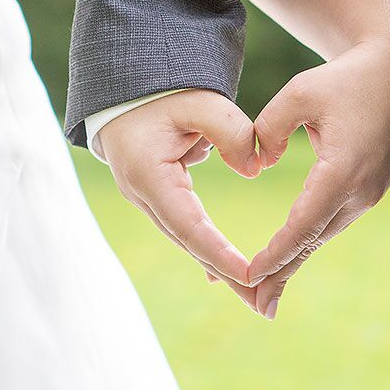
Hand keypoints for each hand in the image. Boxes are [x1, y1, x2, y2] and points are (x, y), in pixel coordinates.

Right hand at [98, 89, 262, 311]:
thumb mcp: (201, 101)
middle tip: (261, 304)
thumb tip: (253, 169)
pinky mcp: (156, 195)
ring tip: (254, 294)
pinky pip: (185, 229)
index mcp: (149, 176)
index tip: (248, 275)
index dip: (218, 253)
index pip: (189, 225)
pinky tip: (224, 275)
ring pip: (187, 240)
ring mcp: (146, 198)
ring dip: (219, 267)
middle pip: (189, 243)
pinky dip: (207, 249)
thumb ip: (232, 131)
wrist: (128, 84)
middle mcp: (144, 195)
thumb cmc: (163, 91)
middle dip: (225, 274)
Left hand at [248, 32, 389, 319]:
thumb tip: (258, 164)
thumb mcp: (299, 91)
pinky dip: (306, 242)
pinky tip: (288, 259)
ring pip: (322, 236)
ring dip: (293, 263)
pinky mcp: (369, 189)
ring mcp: (368, 194)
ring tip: (265, 294)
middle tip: (256, 307)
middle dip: (282, 275)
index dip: (274, 254)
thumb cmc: (349, 76)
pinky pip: (331, 223)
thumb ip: (267, 128)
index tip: (248, 276)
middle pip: (312, 243)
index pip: (302, 226)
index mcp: (342, 172)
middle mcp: (359, 192)